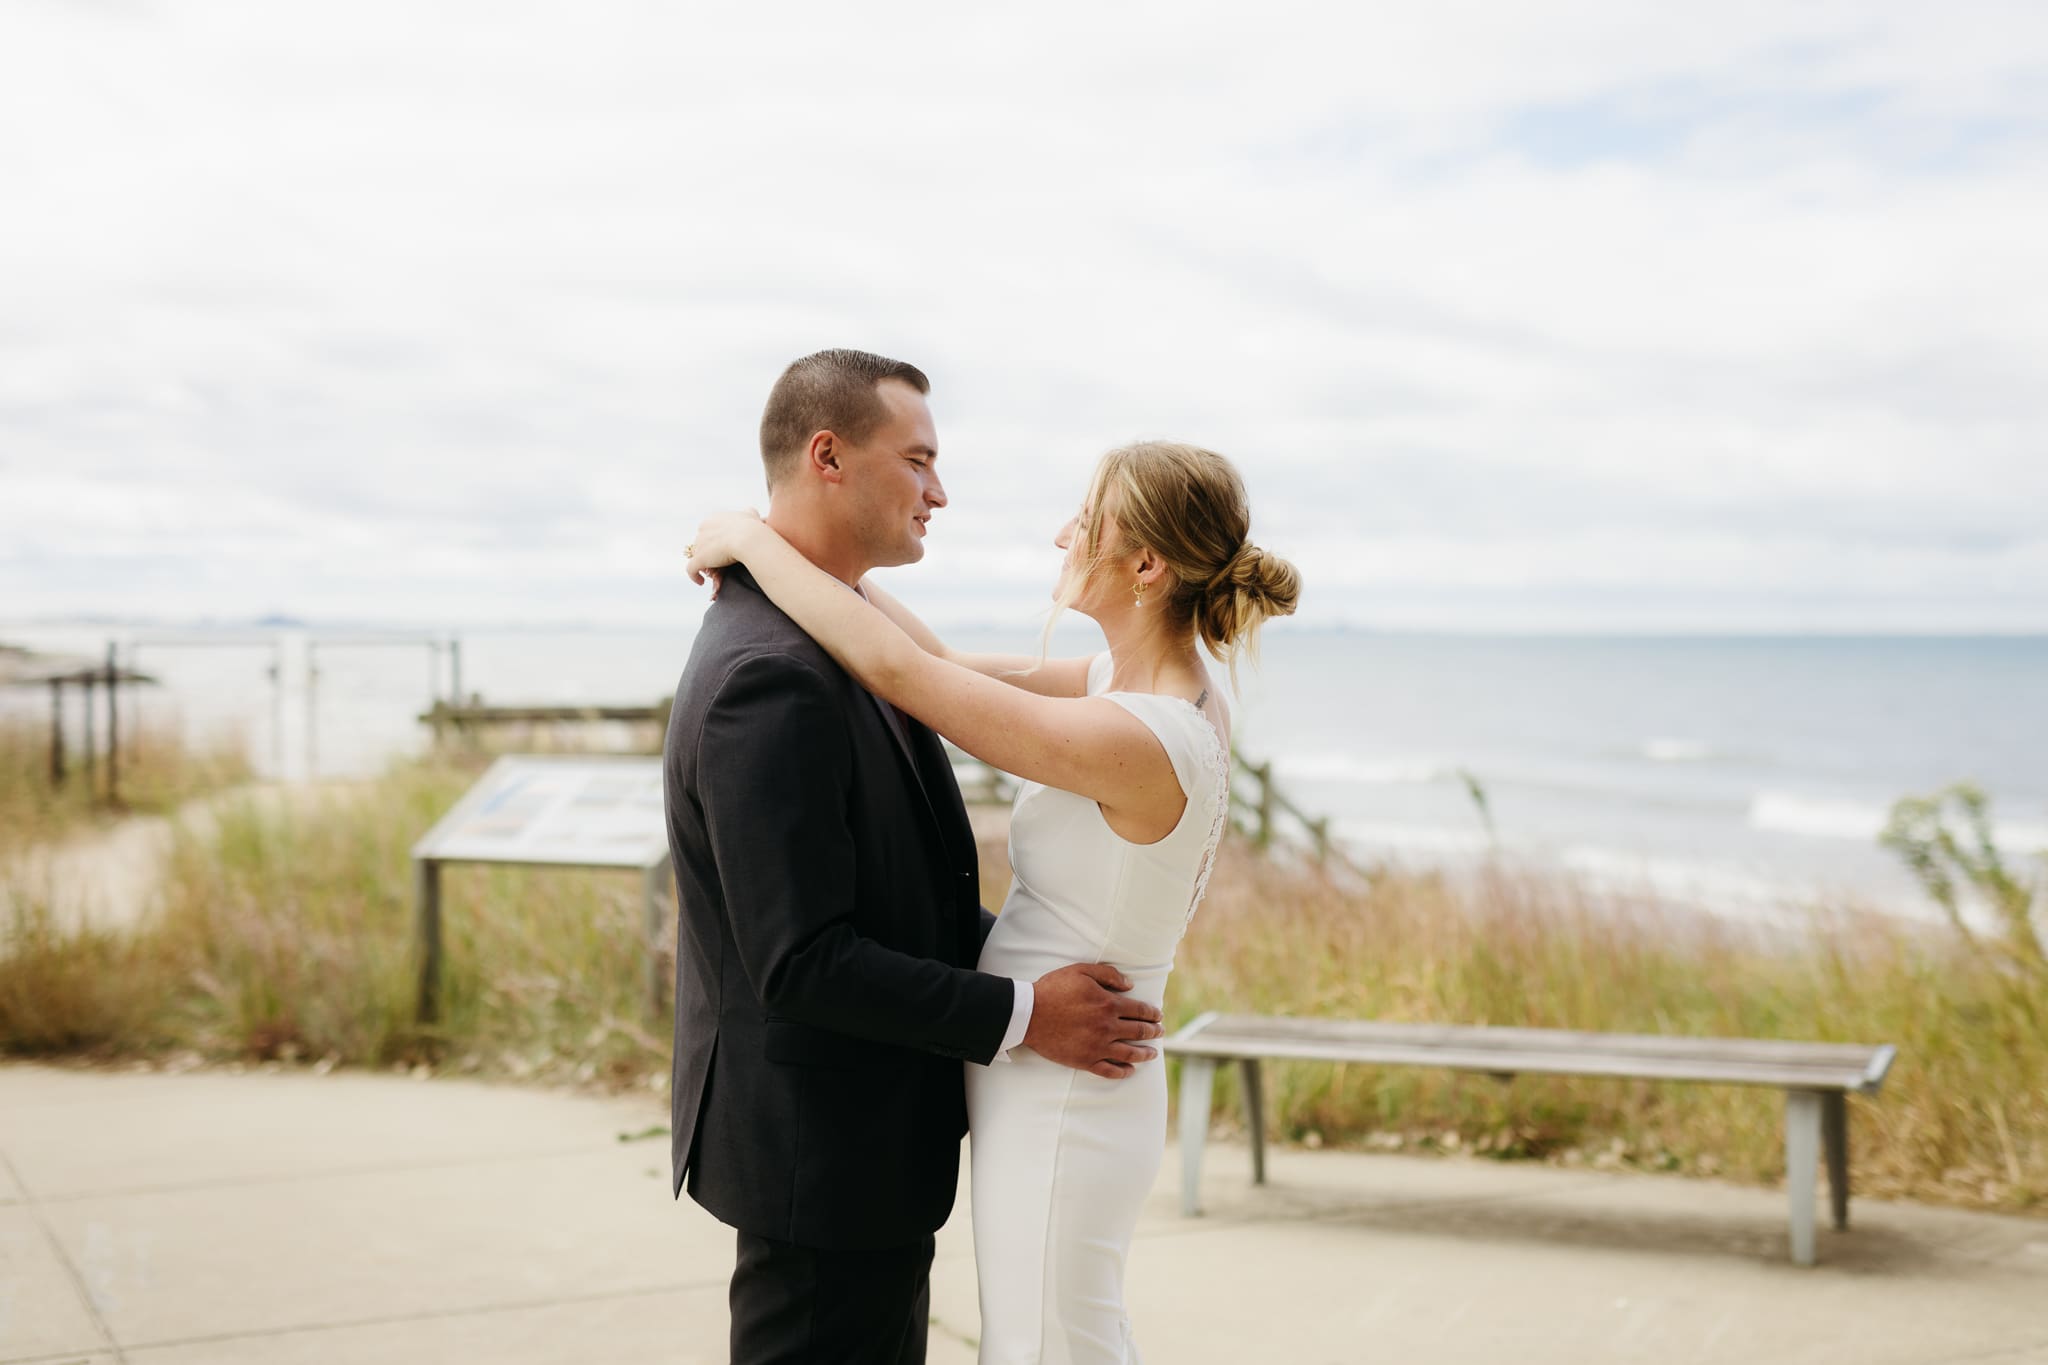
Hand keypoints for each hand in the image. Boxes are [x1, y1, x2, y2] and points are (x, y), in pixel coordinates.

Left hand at [686, 509, 764, 595]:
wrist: (749, 538)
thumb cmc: (752, 528)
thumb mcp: (750, 515)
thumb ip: (748, 513)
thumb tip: (751, 512)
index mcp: (712, 520)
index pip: (707, 531)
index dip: (713, 542)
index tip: (720, 550)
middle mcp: (702, 530)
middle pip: (701, 544)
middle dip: (708, 553)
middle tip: (717, 563)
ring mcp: (700, 544)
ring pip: (698, 556)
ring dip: (705, 565)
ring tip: (714, 574)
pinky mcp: (699, 558)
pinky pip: (691, 569)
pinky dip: (694, 576)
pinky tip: (701, 582)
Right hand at [1024, 963, 1164, 1079]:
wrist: (1028, 1014)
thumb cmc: (1053, 989)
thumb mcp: (1081, 971)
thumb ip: (1108, 975)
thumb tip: (1130, 985)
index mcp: (1108, 1004)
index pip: (1139, 1010)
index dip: (1152, 1013)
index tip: (1158, 1015)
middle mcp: (1107, 1027)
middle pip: (1138, 1032)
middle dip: (1153, 1032)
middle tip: (1160, 1032)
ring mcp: (1097, 1046)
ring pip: (1129, 1053)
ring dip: (1145, 1053)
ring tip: (1153, 1053)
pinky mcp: (1085, 1060)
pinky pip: (1109, 1070)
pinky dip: (1123, 1072)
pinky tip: (1130, 1071)